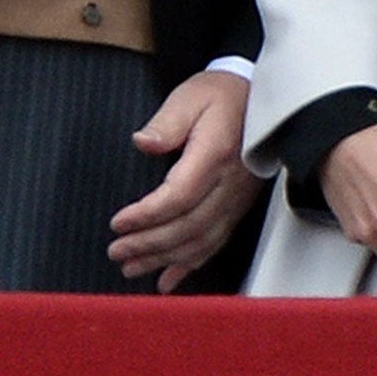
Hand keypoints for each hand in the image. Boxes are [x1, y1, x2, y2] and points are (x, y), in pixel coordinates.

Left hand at [107, 70, 264, 292]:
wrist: (261, 101)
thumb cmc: (221, 96)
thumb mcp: (189, 97)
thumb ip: (167, 122)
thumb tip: (144, 142)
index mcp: (214, 156)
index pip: (179, 196)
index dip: (147, 215)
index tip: (118, 223)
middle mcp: (228, 185)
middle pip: (187, 226)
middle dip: (149, 244)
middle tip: (116, 251)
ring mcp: (235, 200)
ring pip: (200, 241)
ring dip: (164, 259)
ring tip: (131, 267)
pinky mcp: (236, 208)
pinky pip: (214, 243)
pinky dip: (189, 265)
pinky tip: (167, 279)